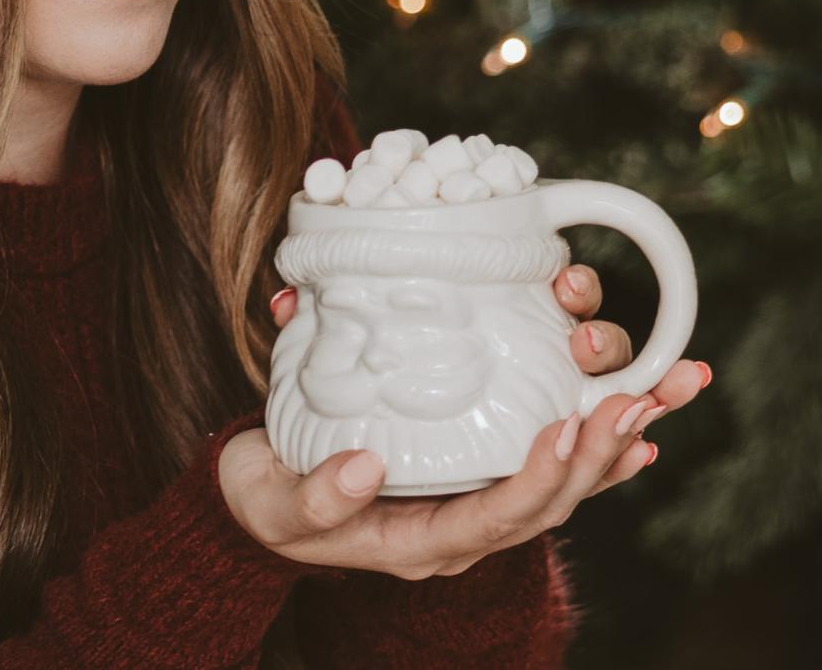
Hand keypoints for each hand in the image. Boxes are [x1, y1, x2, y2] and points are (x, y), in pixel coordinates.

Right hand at [218, 270, 707, 578]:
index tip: (564, 426)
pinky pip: (545, 458)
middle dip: (598, 449)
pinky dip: (595, 440)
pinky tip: (633, 413)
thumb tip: (364, 469)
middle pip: (547, 498)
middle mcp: (459, 525)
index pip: (494, 521)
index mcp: (417, 542)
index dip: (536, 481)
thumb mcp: (276, 504)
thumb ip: (315, 499)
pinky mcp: (473, 465)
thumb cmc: (271, 497)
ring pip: (560, 476)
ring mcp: (471, 496)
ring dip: (614, 434)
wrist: (270, 493)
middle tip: (636, 393)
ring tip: (661, 389)